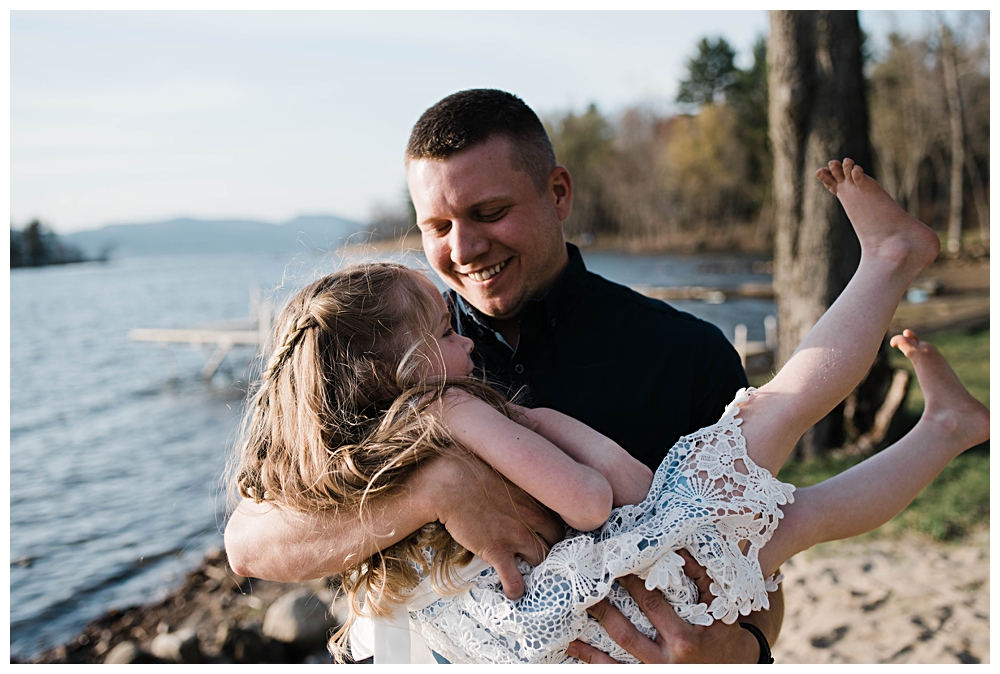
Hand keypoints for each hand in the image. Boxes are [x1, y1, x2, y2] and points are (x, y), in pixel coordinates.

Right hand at [430, 453, 564, 599]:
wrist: (449, 485)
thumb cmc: (472, 473)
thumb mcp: (505, 474)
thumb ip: (519, 486)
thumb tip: (518, 492)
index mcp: (534, 497)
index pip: (558, 518)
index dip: (552, 530)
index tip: (546, 534)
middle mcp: (532, 517)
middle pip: (556, 541)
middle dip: (550, 548)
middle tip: (538, 552)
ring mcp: (516, 536)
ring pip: (541, 560)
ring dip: (535, 567)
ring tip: (527, 571)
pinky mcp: (498, 551)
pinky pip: (515, 579)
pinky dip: (516, 589)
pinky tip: (513, 593)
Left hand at [565, 574, 758, 662]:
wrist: (735, 668)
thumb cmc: (724, 634)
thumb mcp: (720, 606)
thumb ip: (702, 576)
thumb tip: (679, 545)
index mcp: (684, 638)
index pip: (650, 604)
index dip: (630, 583)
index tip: (612, 563)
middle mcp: (667, 661)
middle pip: (625, 631)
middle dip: (603, 607)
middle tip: (583, 585)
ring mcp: (654, 673)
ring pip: (615, 656)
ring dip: (589, 637)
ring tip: (571, 614)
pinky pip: (615, 671)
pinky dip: (592, 660)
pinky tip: (572, 645)